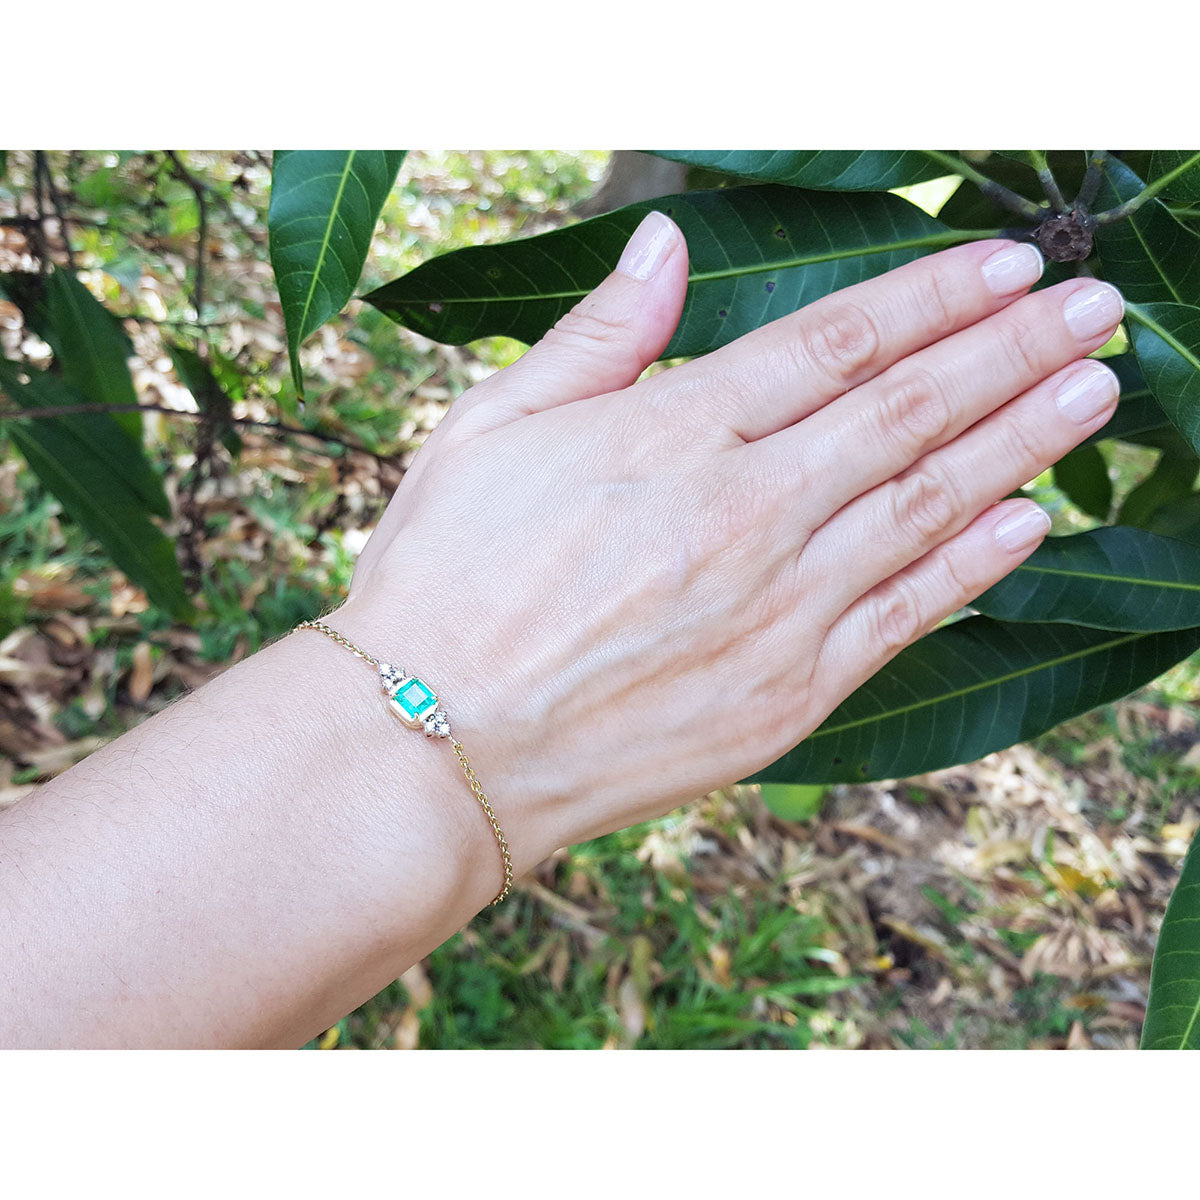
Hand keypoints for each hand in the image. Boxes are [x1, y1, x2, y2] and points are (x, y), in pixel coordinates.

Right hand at [336, 212, 1122, 866]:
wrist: (434, 748)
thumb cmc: (445, 581)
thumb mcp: (490, 429)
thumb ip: (595, 335)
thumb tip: (661, 243)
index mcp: (672, 432)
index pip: (837, 342)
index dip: (933, 296)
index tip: (1009, 265)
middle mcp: (744, 513)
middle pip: (909, 412)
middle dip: (1013, 351)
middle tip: (1099, 309)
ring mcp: (777, 610)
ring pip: (928, 506)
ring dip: (1022, 442)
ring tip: (1093, 391)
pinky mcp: (788, 695)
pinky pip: (904, 617)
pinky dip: (972, 567)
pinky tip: (1028, 523)